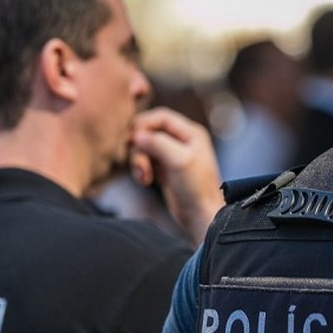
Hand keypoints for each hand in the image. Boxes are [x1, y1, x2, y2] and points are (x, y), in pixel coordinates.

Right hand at [131, 107, 223, 245]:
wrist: (200, 216)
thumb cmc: (196, 188)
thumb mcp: (179, 160)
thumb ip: (158, 143)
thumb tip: (136, 135)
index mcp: (191, 133)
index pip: (161, 117)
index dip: (144, 123)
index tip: (132, 138)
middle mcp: (182, 141)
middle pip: (150, 132)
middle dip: (140, 147)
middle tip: (139, 165)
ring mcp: (173, 155)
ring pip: (145, 147)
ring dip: (139, 160)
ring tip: (143, 177)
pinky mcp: (165, 170)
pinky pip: (146, 161)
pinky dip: (141, 169)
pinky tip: (145, 181)